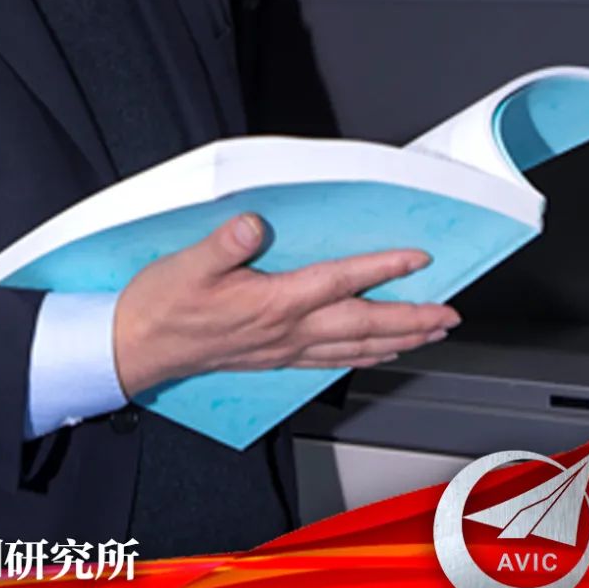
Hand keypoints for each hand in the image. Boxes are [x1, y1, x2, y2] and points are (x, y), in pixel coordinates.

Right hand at [112, 211, 457, 396]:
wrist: (138, 348)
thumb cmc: (162, 306)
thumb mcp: (188, 264)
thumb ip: (225, 245)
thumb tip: (254, 225)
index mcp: (273, 303)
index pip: (341, 282)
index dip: (383, 268)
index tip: (417, 258)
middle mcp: (286, 331)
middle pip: (364, 324)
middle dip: (412, 319)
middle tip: (450, 315)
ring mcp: (283, 349)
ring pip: (355, 347)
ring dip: (399, 341)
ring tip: (430, 335)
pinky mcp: (273, 358)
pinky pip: (332, 361)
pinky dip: (364, 357)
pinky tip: (377, 355)